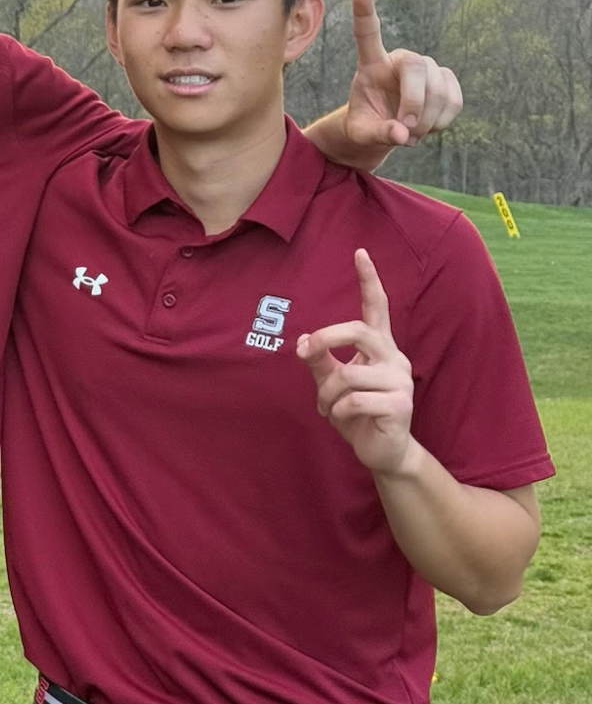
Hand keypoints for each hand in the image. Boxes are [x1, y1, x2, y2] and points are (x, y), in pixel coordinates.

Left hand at [296, 250, 416, 474]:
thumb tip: (302, 342)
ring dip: (326, 392)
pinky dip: (337, 410)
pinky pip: (354, 400)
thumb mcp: (332, 382)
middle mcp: (394, 358)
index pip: (377, 307)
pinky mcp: (399, 406)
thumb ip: (319, 360)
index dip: (369, 280)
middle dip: (327, 337)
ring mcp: (400, 381)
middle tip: (307, 351)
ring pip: (349, 374)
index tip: (359, 252)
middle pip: (360, 330)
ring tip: (326, 406)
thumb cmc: (356, 411)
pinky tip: (340, 418)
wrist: (382, 451)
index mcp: (380, 347)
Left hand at [344, 0, 462, 147]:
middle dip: (415, 103)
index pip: (367, 35)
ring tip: (410, 134)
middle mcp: (400, 59)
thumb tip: (402, 134)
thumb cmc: (367, 125)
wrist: (388, 129)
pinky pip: (454, 101)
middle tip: (406, 131)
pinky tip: (427, 127)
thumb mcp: (361, 133)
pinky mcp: (447, 80)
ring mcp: (427, 67)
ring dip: (427, 121)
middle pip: (416, 67)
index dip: (365, 13)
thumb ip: (376, 133)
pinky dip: (442, 122)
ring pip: (439, 90)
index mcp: (371, 65)